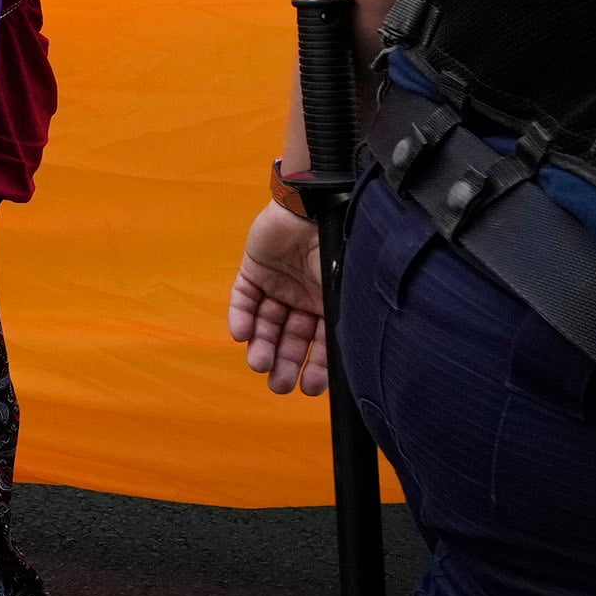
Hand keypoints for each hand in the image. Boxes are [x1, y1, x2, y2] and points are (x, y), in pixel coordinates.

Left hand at [228, 202, 331, 395]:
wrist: (316, 206)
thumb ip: (345, 322)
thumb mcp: (348, 290)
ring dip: (261, 344)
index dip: (316, 366)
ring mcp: (278, 282)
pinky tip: (241, 334)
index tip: (309, 389)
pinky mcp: (254, 268)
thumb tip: (354, 363)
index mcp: (330, 302)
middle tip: (278, 385)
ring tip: (259, 364)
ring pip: (266, 321)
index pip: (321, 342)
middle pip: (291, 337)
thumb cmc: (342, 247)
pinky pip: (244, 297)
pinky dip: (241, 316)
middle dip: (285, 362)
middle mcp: (303, 296)